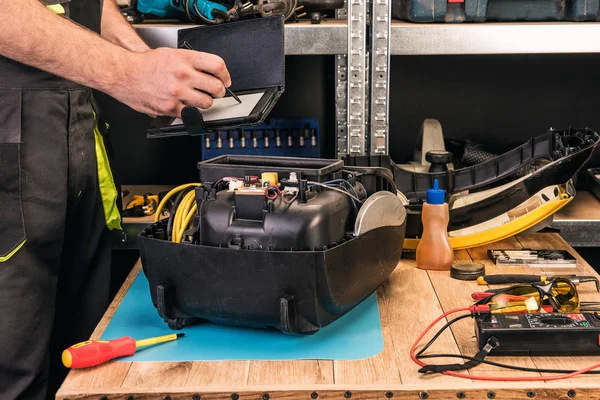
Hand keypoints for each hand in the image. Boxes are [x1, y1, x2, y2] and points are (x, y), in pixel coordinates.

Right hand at [115, 48, 231, 116]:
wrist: (124, 74)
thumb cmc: (145, 65)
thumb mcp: (171, 54)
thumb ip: (191, 62)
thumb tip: (210, 72)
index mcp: (185, 59)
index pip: (217, 66)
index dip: (225, 75)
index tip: (225, 80)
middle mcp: (183, 75)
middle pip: (216, 87)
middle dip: (219, 91)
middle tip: (215, 92)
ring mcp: (177, 92)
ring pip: (207, 103)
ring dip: (205, 103)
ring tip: (198, 99)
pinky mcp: (171, 107)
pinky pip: (190, 114)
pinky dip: (190, 112)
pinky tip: (185, 106)